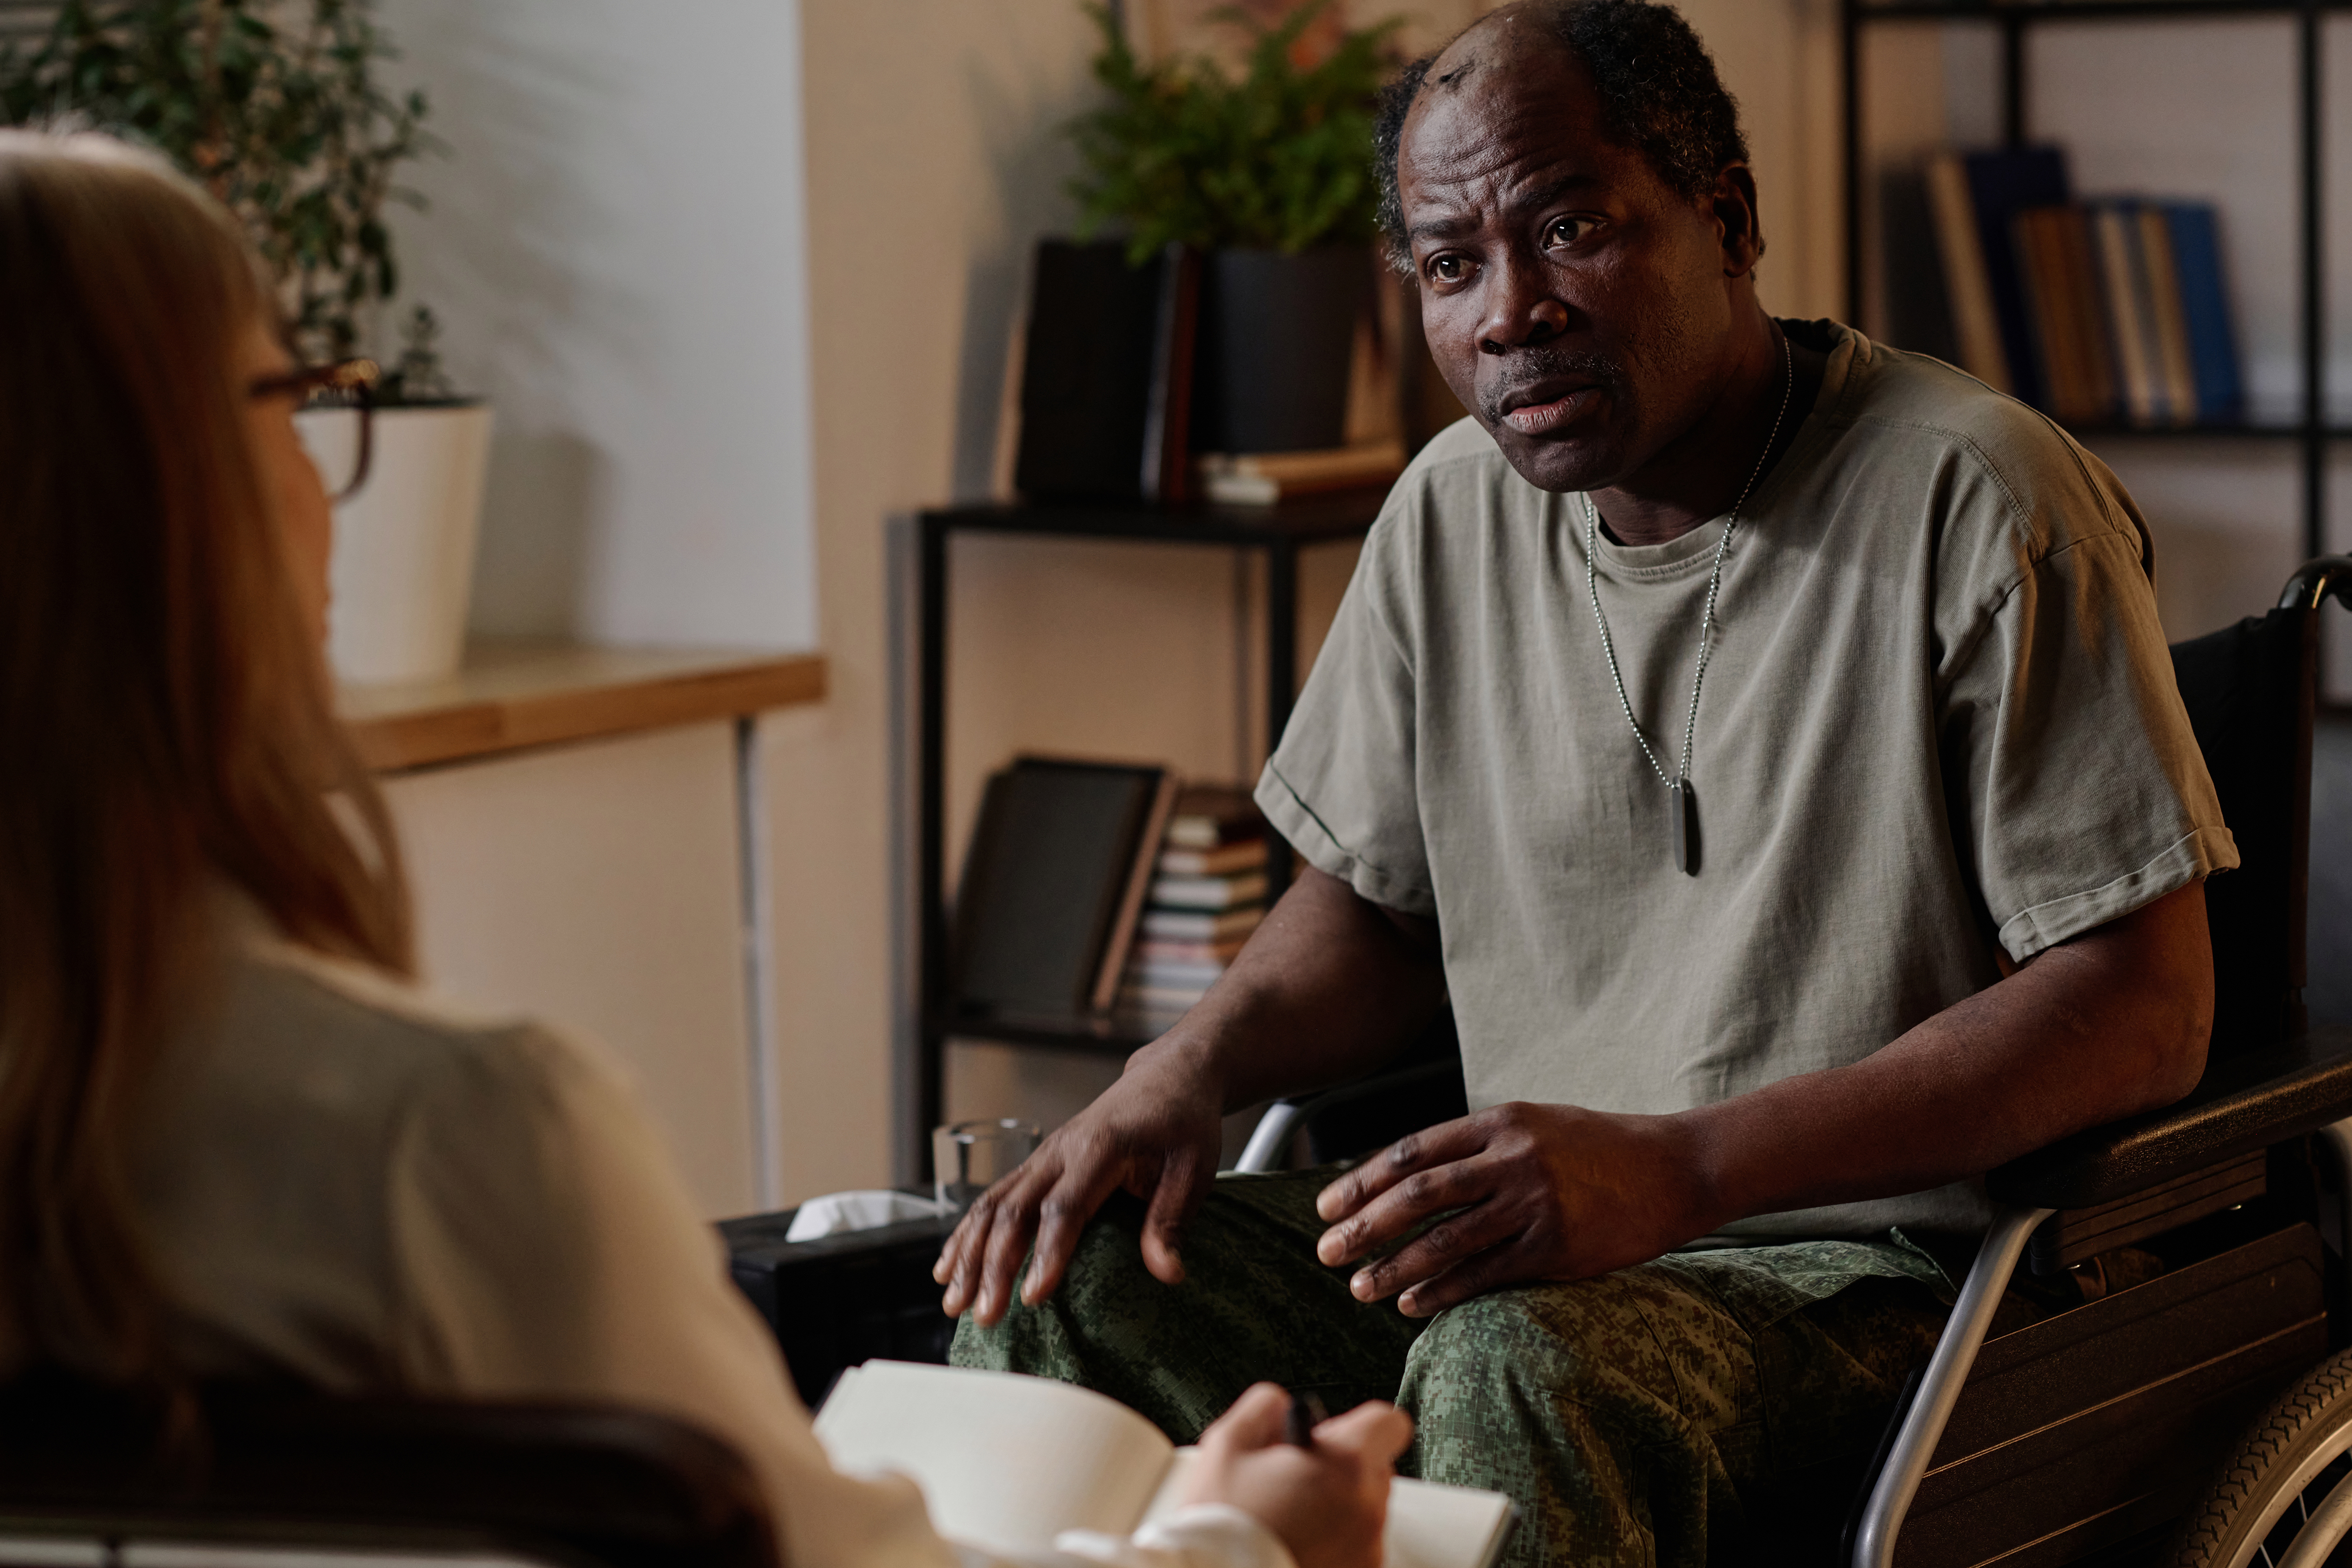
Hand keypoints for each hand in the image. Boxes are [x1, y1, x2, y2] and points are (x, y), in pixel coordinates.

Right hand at [935, 1043, 1225, 1324]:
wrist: (1167, 1076)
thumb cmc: (1183, 1121)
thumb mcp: (1194, 1167)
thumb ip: (1172, 1218)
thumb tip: (1167, 1274)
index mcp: (1101, 1147)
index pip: (1066, 1206)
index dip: (1047, 1252)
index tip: (1032, 1296)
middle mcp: (1061, 1150)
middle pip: (1015, 1209)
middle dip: (994, 1266)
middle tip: (986, 1315)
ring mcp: (1043, 1156)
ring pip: (992, 1204)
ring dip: (969, 1255)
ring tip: (953, 1304)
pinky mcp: (1037, 1165)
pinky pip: (992, 1199)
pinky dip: (967, 1234)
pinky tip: (949, 1269)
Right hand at [1180, 1384, 1411, 1567]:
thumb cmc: (1225, 1523)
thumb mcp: (1228, 1443)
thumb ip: (1265, 1406)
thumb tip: (1283, 1406)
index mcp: (1345, 1464)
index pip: (1388, 1423)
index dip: (1358, 1423)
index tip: (1332, 1435)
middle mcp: (1367, 1508)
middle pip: (1375, 1467)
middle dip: (1341, 1466)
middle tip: (1296, 1477)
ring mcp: (1367, 1549)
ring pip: (1365, 1509)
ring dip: (1338, 1505)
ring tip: (1290, 1516)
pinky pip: (1356, 1545)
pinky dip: (1335, 1540)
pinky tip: (1297, 1540)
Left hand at [1312, 1102, 1716, 1317]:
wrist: (1672, 1168)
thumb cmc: (1595, 1148)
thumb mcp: (1533, 1124)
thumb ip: (1476, 1145)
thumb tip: (1410, 1177)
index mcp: (1498, 1121)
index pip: (1411, 1152)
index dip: (1363, 1181)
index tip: (1326, 1206)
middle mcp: (1511, 1157)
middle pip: (1417, 1194)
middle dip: (1364, 1225)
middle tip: (1326, 1252)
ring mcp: (1533, 1201)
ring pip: (1445, 1238)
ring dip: (1395, 1266)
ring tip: (1359, 1287)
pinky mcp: (1554, 1245)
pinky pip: (1485, 1272)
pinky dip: (1442, 1291)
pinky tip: (1411, 1305)